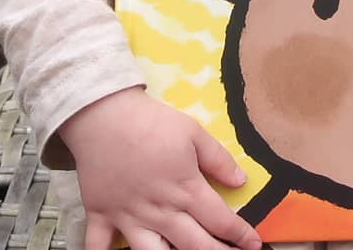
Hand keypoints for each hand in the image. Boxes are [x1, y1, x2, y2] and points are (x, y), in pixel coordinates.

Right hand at [59, 87, 261, 249]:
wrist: (105, 115)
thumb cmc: (153, 122)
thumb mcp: (193, 132)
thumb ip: (218, 159)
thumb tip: (241, 181)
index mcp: (185, 188)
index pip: (220, 220)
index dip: (239, 235)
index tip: (253, 244)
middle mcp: (160, 211)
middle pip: (194, 245)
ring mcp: (129, 218)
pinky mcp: (100, 216)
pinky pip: (98, 248)